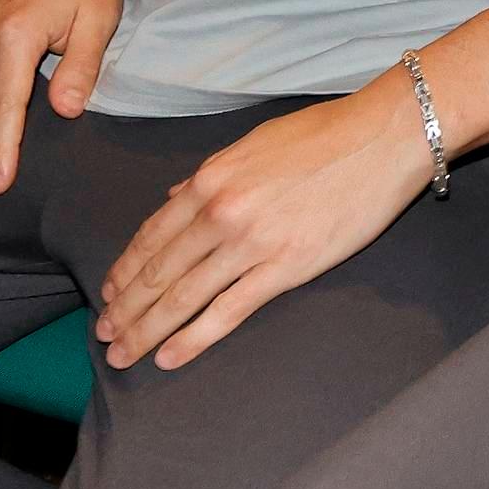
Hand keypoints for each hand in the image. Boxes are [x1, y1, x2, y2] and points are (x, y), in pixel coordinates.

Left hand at [92, 77, 437, 370]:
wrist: (384, 137)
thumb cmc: (328, 133)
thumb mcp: (255, 143)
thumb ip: (210, 174)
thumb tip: (176, 196)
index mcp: (211, 180)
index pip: (152, 235)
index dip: (125, 270)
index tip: (109, 294)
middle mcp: (221, 213)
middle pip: (158, 271)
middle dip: (126, 309)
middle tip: (104, 336)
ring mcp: (251, 243)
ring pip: (182, 297)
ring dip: (147, 330)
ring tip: (125, 353)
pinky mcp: (286, 267)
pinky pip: (228, 310)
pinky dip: (193, 338)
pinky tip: (170, 356)